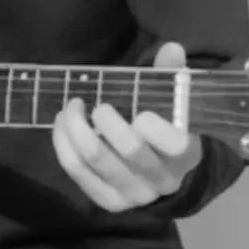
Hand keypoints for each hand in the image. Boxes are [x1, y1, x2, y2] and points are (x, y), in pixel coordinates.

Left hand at [52, 41, 202, 211]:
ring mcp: (134, 195)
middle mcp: (162, 181)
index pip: (177, 145)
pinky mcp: (108, 201)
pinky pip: (77, 172)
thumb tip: (171, 47)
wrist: (158, 170)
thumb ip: (169, 73)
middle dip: (106, 120)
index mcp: (186, 155)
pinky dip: (63, 144)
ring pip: (97, 160)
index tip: (140, 111)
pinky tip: (62, 124)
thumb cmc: (163, 124)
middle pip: (130, 150)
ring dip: (76, 128)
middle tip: (97, 104)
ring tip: (71, 107)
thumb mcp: (171, 99)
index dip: (155, 127)